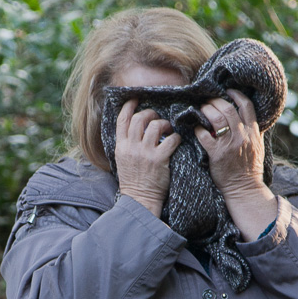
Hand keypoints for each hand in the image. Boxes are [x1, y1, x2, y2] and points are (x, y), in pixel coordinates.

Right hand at [115, 99, 180, 216]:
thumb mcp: (122, 160)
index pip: (122, 120)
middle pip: (139, 118)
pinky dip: (176, 137)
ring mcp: (145, 153)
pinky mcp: (160, 160)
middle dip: (150, 113)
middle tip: (157, 118)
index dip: (128, 106)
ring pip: (155, 126)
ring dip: (164, 124)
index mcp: (120, 146)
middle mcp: (131, 147)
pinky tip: (177, 140)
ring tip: (169, 129)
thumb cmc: (133, 181)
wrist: (139, 199)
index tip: (135, 99)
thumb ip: (127, 144)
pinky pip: (171, 140)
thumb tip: (135, 130)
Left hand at [194, 89, 276, 240]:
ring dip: (206, 111)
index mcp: (253, 132)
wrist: (244, 188)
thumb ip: (252, 131)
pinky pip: (203, 135)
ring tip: (201, 111)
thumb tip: (245, 115)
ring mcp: (229, 144)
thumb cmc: (249, 168)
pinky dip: (198, 128)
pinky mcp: (216, 154)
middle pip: (228, 108)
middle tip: (208, 102)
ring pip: (216, 117)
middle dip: (215, 101)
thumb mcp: (257, 146)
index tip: (227, 91)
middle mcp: (242, 136)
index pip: (246, 105)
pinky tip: (196, 128)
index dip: (235, 94)